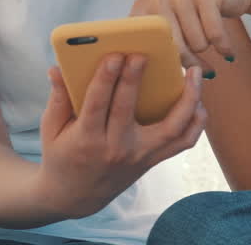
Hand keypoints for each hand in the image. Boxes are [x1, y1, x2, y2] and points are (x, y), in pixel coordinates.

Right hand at [35, 55, 206, 218]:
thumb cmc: (62, 154)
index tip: (114, 55)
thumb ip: (58, 98)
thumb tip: (57, 68)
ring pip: (172, 129)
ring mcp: (139, 156)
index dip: (106, 79)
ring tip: (194, 72)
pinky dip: (196, 122)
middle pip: (129, 110)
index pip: (97, 105)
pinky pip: (183, 142)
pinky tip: (199, 100)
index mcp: (87, 139)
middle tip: (143, 54)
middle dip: (135, 80)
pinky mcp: (153, 160)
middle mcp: (115, 149)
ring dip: (187, 99)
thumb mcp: (52, 129)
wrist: (76, 196)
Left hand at [132, 0, 250, 70]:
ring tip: (212, 47)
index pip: (143, 44)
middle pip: (173, 48)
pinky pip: (215, 35)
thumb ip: (159, 44)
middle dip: (191, 63)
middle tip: (203, 71)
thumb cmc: (198, 14)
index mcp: (145, 7)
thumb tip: (154, 80)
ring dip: (208, 50)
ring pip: (197, 44)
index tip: (168, 77)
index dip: (155, 63)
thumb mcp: (173, 24)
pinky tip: (228, 52)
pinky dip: (225, 47)